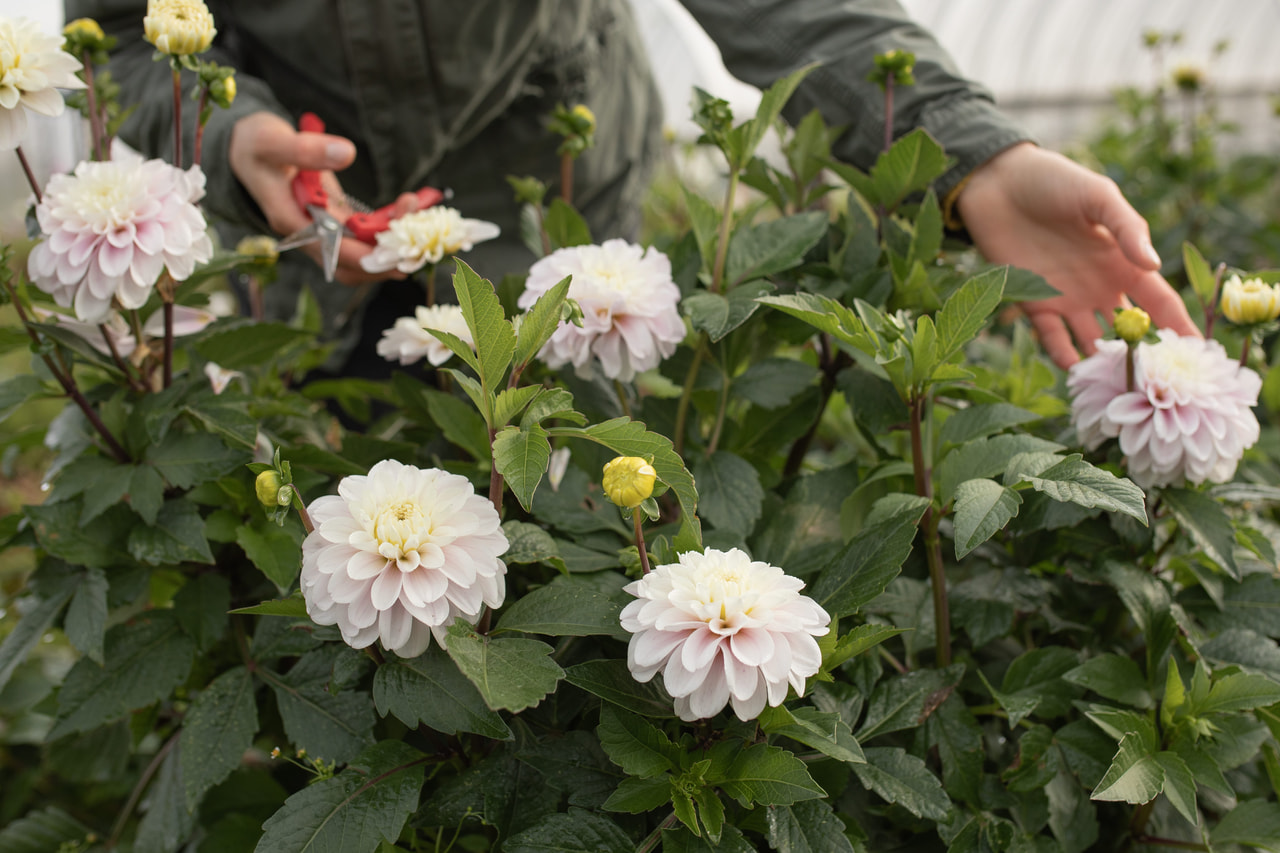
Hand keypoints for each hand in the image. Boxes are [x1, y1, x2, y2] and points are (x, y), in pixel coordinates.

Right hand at [228, 112, 421, 285]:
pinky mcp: (334, 221)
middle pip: (350, 264)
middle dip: (384, 258)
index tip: (396, 251)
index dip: (365, 256)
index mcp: (290, 221)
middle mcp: (307, 235)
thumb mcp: (273, 141)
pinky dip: (386, 231)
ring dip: (389, 247)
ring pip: (359, 256)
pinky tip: (409, 213)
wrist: (247, 149)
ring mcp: (322, 231)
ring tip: (419, 223)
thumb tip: (346, 153)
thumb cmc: (256, 145)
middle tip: (419, 245)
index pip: (332, 252)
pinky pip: (362, 237)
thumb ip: (306, 149)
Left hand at [955, 142, 1199, 368]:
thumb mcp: (1099, 198)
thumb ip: (1128, 229)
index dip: (1179, 327)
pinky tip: (1075, 370)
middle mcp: (1100, 287)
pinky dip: (1063, 354)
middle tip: (1158, 386)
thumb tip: (1155, 265)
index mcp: (1124, 262)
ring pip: (1092, 340)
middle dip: (1143, 356)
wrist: (999, 183)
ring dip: (1104, 362)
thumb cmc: (1056, 181)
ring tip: (1118, 388)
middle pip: (1128, 331)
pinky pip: (1052, 337)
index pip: (1159, 303)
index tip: (1199, 356)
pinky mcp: (1033, 303)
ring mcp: (1067, 298)